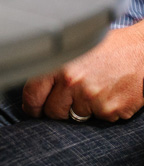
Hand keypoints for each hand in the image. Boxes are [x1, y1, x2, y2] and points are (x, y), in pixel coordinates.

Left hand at [22, 21, 143, 122]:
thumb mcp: (73, 47)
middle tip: (66, 98)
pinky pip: (98, 119)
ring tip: (93, 88)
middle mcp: (72, 82)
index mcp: (58, 64)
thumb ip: (53, 66)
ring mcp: (92, 99)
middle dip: (56, 108)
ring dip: (81, 108)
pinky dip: (102, 110)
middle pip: (52, 111)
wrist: (140, 51)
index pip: (33, 94)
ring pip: (75, 116)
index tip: (32, 108)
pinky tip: (108, 92)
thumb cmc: (105, 47)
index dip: (31, 105)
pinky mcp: (111, 111)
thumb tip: (33, 85)